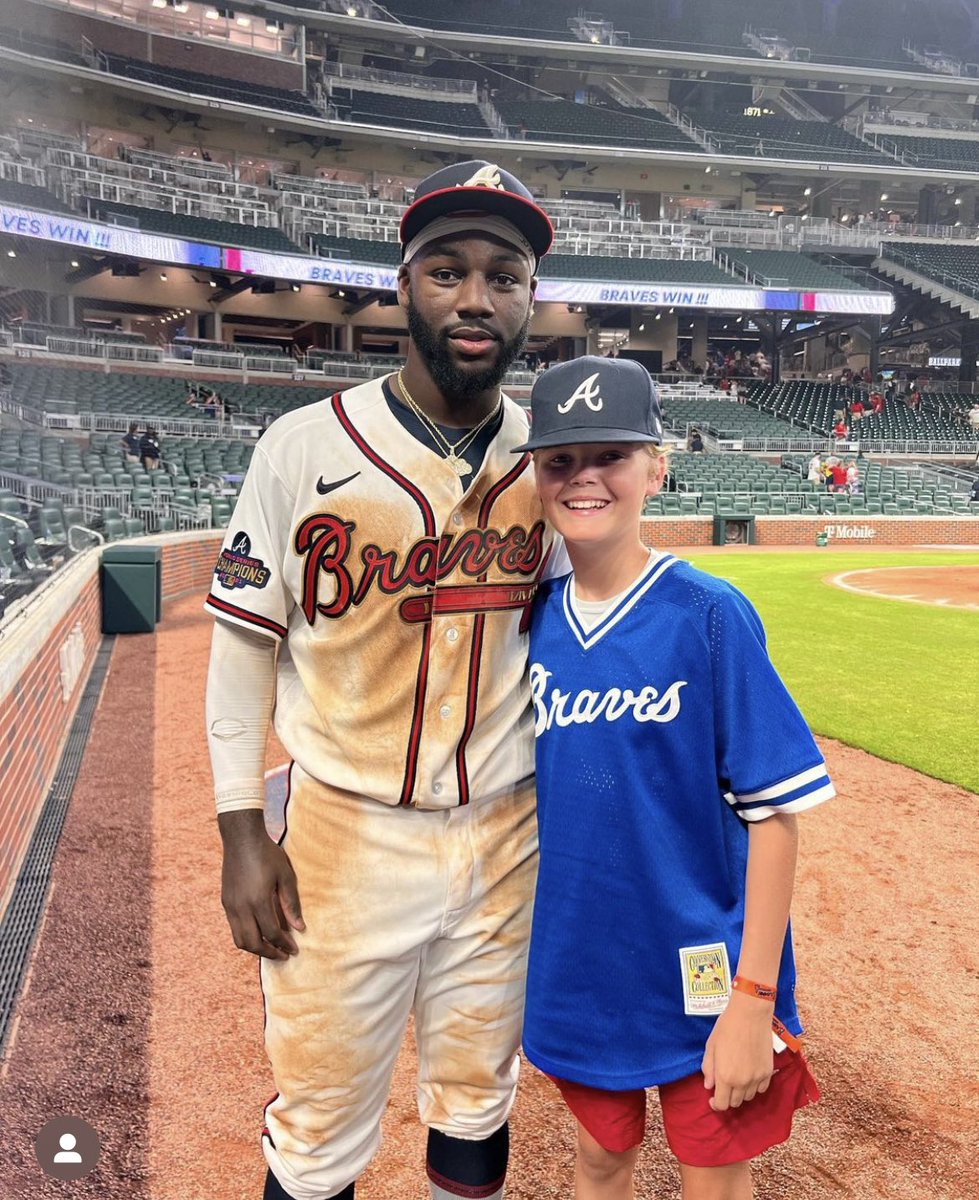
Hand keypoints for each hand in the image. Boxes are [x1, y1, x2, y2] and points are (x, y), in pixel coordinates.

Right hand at [218, 810, 304, 959]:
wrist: (242, 838)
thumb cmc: (267, 854)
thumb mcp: (286, 876)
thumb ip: (291, 904)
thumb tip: (300, 928)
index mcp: (258, 901)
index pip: (272, 933)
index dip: (284, 945)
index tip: (294, 950)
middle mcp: (241, 907)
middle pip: (252, 943)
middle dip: (269, 953)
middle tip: (284, 955)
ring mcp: (230, 905)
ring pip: (239, 940)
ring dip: (255, 948)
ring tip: (271, 948)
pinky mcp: (225, 902)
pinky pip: (234, 928)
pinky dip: (247, 936)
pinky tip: (259, 932)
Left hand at [701, 992, 774, 1111]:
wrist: (750, 1014)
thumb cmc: (727, 1027)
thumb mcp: (711, 1046)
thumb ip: (708, 1069)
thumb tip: (709, 1085)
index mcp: (725, 1076)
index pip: (722, 1105)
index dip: (716, 1104)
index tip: (713, 1097)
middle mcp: (742, 1082)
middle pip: (735, 1103)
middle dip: (727, 1096)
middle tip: (724, 1083)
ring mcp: (757, 1078)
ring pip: (749, 1097)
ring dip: (741, 1092)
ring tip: (736, 1076)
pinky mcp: (768, 1071)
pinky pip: (761, 1088)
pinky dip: (754, 1086)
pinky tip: (749, 1074)